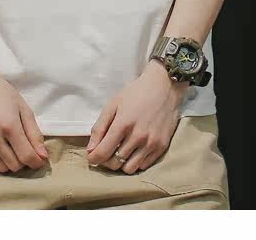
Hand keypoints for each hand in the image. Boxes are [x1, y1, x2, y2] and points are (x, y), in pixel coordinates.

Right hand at [0, 71, 49, 172]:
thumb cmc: (2, 94)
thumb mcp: (23, 109)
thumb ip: (34, 134)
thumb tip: (43, 157)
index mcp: (9, 126)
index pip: (27, 156)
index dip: (36, 162)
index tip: (39, 160)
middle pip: (15, 165)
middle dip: (23, 160)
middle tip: (23, 148)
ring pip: (2, 168)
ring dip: (10, 162)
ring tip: (10, 147)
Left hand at [85, 59, 188, 173]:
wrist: (164, 87)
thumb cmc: (136, 93)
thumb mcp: (113, 104)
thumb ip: (99, 128)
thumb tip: (91, 149)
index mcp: (123, 124)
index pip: (103, 153)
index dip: (93, 158)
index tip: (91, 156)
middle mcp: (138, 137)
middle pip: (114, 163)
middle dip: (105, 160)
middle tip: (106, 151)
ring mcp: (151, 143)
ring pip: (129, 169)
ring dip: (121, 163)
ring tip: (120, 151)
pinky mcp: (162, 147)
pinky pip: (144, 166)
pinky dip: (135, 161)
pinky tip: (133, 150)